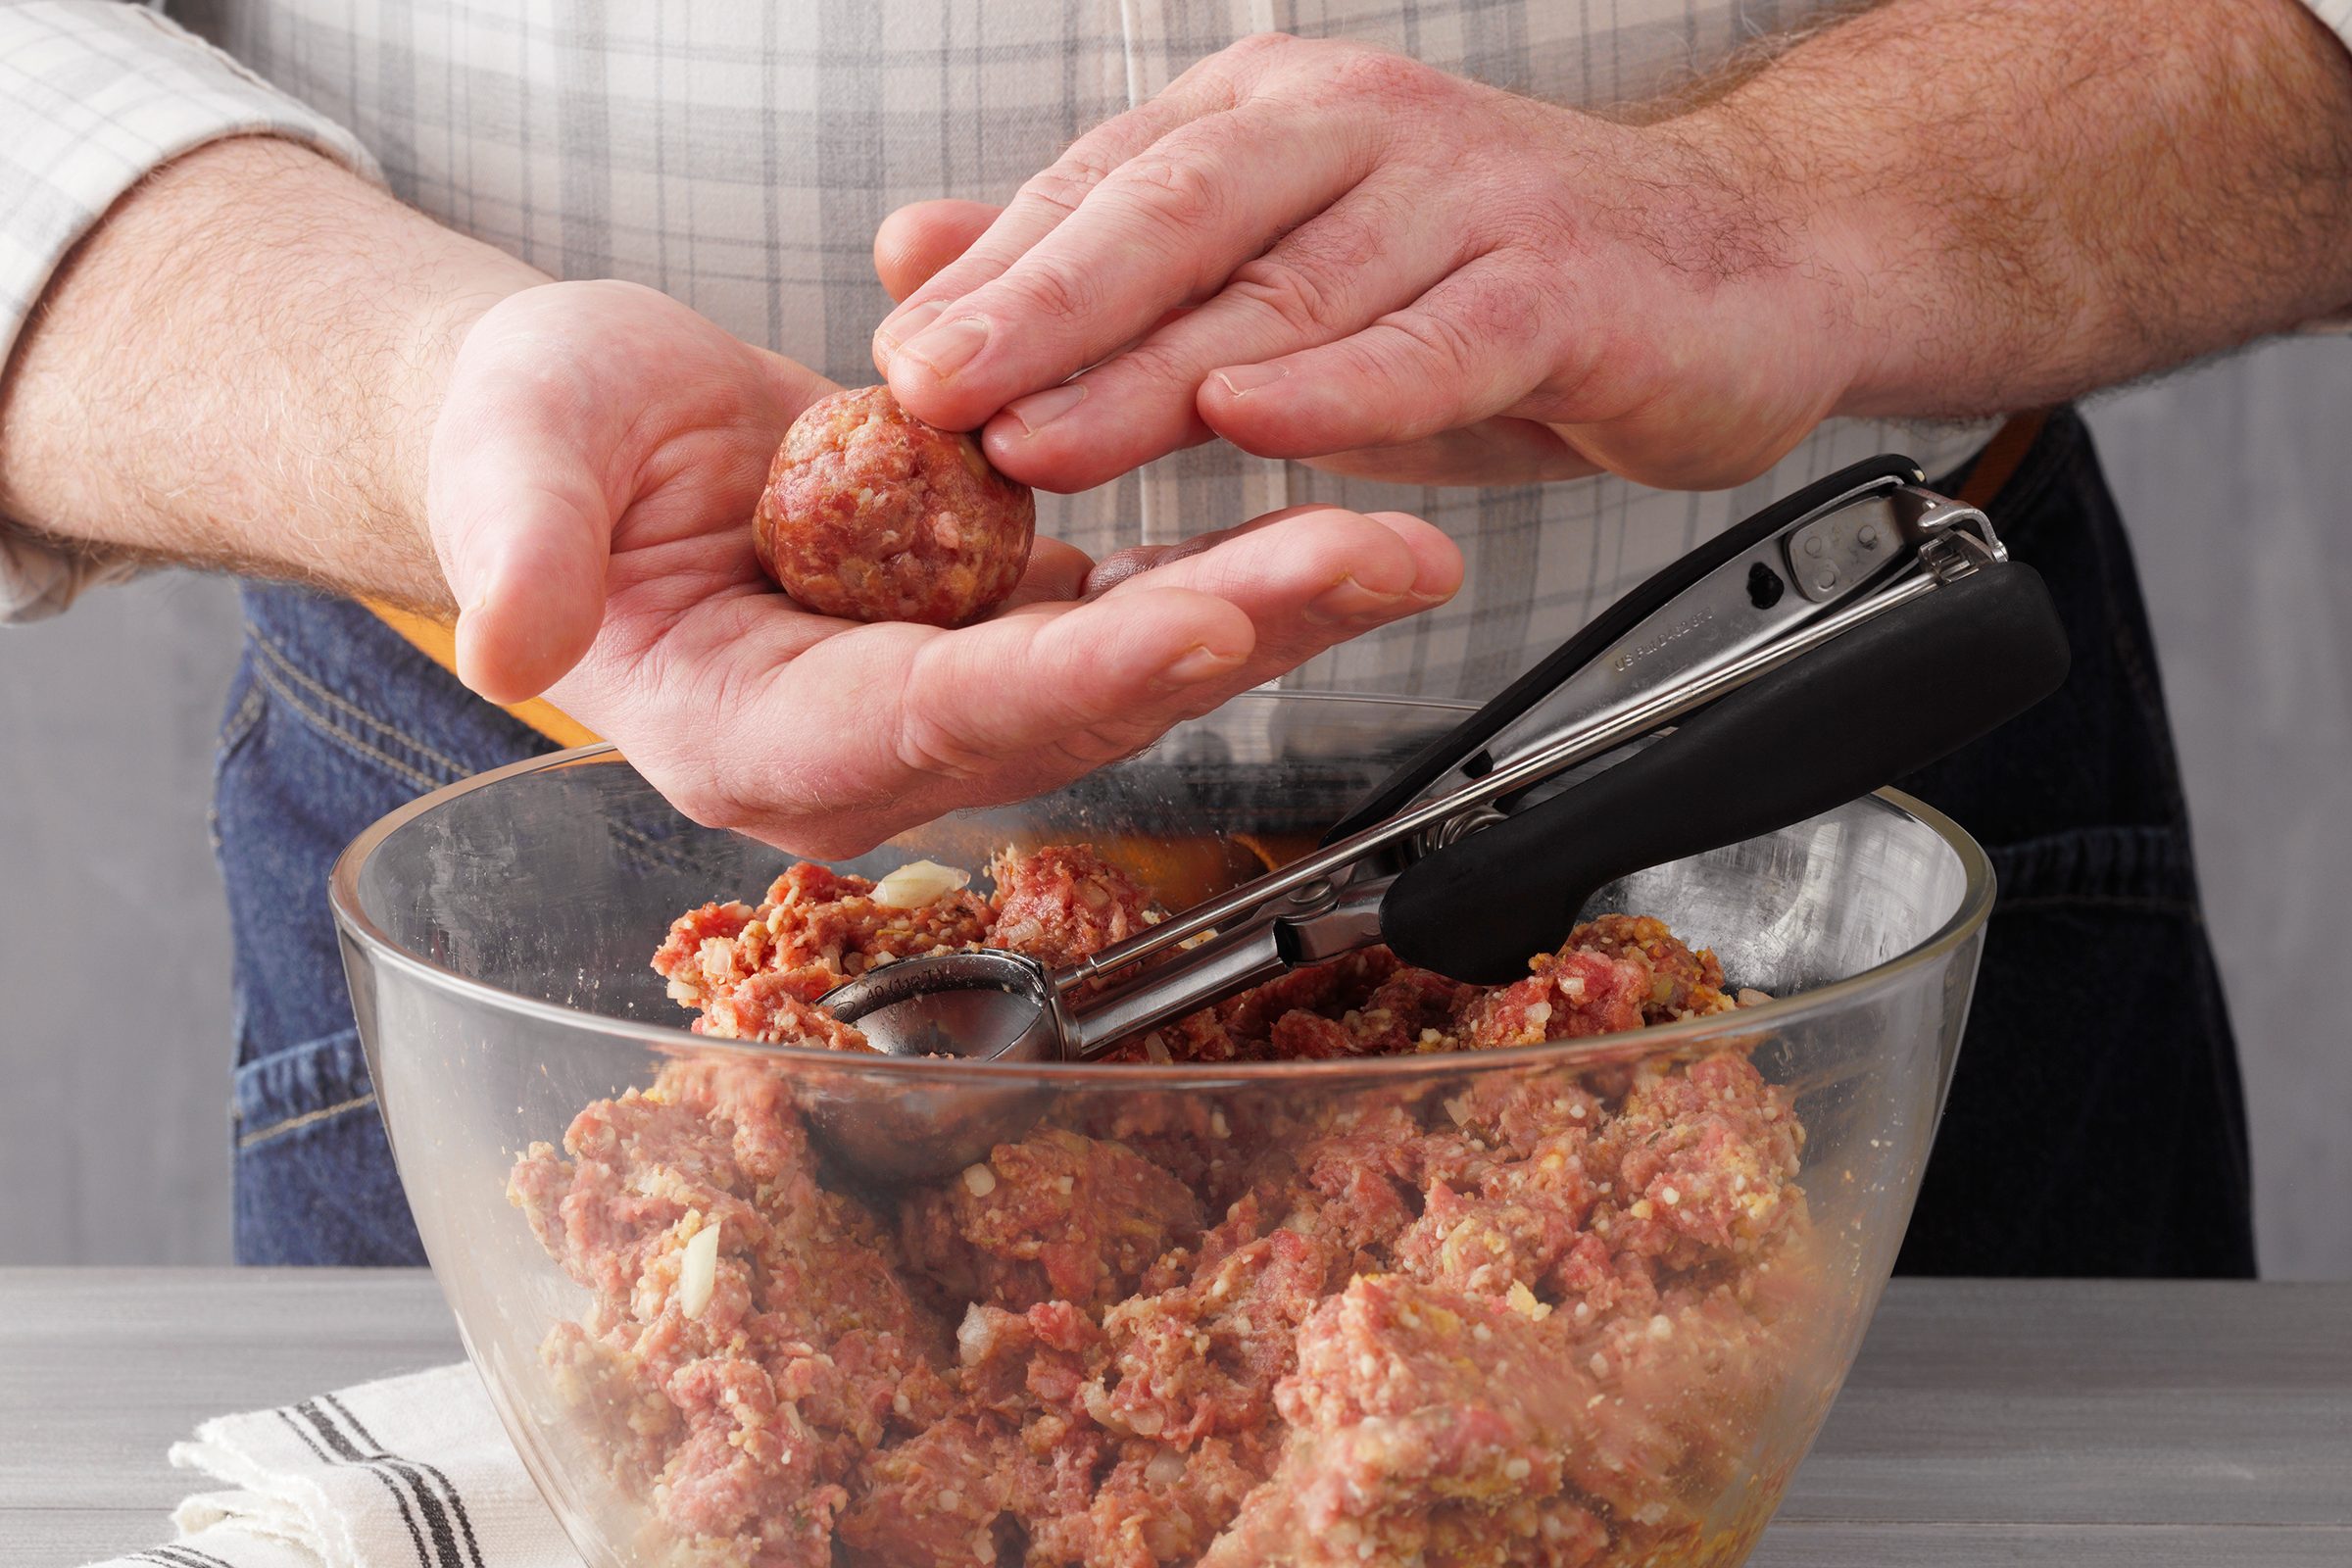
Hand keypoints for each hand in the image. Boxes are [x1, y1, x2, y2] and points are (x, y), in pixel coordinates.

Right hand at [431, 280, 1460, 855]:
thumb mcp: (510, 462)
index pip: (935, 719)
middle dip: (1233, 636)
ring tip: (1404, 548)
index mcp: (759, 736)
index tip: (1201, 619)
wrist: (588, 438)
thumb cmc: (537, 440)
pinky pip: (1130, 607)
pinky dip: (1232, 570)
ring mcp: (945, 694)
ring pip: (1130, 666)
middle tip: (1380, 562)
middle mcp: (875, 745)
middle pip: (1075, 704)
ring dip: (1270, 609)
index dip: (1068, 674)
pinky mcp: (992, 630)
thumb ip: (515, 550)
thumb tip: (509, 639)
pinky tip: (1335, 530)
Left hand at [869, 34, 1863, 491]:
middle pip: (1171, 213)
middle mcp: (1358, 134)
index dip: (995, 280)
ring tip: (1039, 437)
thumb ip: (1111, 264)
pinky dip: (1346, 388)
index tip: (891, 368)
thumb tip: (919, 257)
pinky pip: (1440, 344)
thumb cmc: (1489, 282)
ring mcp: (1466, 203)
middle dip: (1036, 307)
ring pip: (1285, 285)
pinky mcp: (1561, 290)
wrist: (1735, 267)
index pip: (1106, 190)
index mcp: (1273, 123)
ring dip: (1151, 367)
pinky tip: (1257, 419)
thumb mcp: (1280, 265)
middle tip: (925, 391)